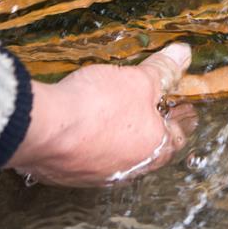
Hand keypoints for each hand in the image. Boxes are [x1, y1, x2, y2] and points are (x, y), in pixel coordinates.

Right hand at [6, 43, 195, 186]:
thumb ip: (162, 70)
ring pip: (116, 154)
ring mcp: (97, 174)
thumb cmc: (98, 106)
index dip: (181, 118)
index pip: (177, 135)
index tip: (184, 109)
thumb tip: (183, 54)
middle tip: (152, 112)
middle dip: (151, 129)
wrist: (43, 128)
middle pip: (147, 148)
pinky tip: (83, 130)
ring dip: (119, 137)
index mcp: (153, 148)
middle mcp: (128, 168)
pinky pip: (85, 158)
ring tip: (118, 118)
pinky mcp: (67, 174)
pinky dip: (90, 143)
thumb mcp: (138, 80)